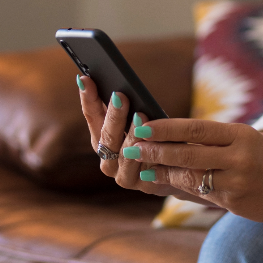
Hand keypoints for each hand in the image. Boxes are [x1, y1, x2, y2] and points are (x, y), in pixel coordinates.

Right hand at [76, 75, 190, 199]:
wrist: (177, 170)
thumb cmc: (158, 138)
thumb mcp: (144, 120)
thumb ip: (131, 107)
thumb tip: (122, 82)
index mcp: (103, 138)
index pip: (92, 115)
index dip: (88, 97)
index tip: (85, 78)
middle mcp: (106, 156)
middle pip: (105, 134)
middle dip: (112, 114)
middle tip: (119, 94)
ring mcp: (119, 172)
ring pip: (121, 152)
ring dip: (130, 133)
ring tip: (140, 115)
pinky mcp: (137, 184)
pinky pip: (137, 169)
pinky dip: (143, 154)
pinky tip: (150, 141)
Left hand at [130, 119, 262, 222]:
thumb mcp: (247, 140)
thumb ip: (215, 141)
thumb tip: (172, 139)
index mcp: (240, 134)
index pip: (196, 127)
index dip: (166, 127)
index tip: (143, 126)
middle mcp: (238, 156)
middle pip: (188, 153)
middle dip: (156, 151)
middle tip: (132, 148)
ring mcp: (237, 182)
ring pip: (190, 177)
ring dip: (163, 173)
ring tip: (143, 169)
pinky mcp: (235, 203)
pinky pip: (202, 195)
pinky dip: (183, 188)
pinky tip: (167, 183)